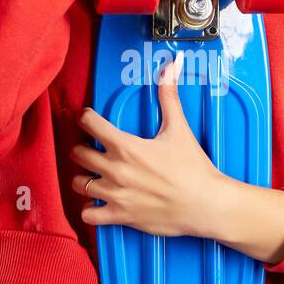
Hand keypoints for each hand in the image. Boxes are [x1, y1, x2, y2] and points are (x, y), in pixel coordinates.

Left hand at [69, 52, 223, 237]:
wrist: (205, 204)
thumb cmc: (193, 168)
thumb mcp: (179, 129)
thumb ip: (168, 97)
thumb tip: (170, 67)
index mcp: (126, 146)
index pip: (89, 124)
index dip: (86, 117)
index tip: (88, 118)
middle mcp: (115, 170)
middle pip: (78, 154)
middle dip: (82, 148)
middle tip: (91, 148)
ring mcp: (116, 195)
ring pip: (79, 183)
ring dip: (83, 178)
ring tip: (93, 175)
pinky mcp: (120, 216)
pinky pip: (89, 215)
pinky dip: (89, 209)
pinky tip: (98, 202)